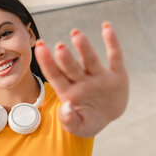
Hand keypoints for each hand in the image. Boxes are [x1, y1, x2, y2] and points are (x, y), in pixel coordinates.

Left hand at [34, 23, 128, 137]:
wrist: (108, 118)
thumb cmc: (87, 121)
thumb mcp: (78, 128)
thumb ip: (68, 120)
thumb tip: (66, 106)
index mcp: (69, 92)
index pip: (55, 76)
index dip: (47, 62)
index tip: (39, 47)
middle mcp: (81, 81)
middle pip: (71, 67)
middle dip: (65, 58)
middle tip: (60, 46)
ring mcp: (98, 76)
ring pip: (89, 60)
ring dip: (84, 47)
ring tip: (77, 34)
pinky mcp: (116, 75)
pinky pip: (114, 57)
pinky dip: (112, 42)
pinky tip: (107, 28)